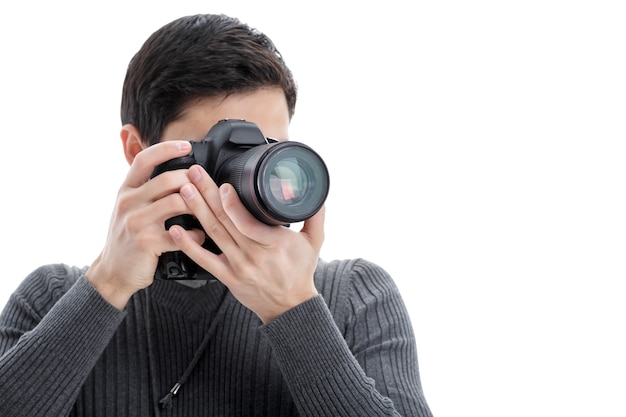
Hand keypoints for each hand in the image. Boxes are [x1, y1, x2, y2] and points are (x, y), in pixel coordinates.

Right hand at [86, 141, 203, 309]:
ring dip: (198, 206)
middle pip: (167, 179)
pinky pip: (180, 234)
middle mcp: (128, 202)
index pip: (144, 159)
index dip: (166, 148)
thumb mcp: (130, 208)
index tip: (186, 145)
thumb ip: (147, 190)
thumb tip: (179, 174)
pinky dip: (196, 235)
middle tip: (205, 187)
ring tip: (207, 212)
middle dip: (192, 181)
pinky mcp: (146, 242)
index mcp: (126, 190)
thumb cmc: (127, 237)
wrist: (112, 272)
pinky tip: (200, 236)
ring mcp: (136, 222)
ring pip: (176, 202)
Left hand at [169, 164, 324, 323]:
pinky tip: (175, 229)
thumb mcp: (315, 242)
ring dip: (196, 210)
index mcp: (274, 243)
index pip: (248, 223)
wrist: (289, 306)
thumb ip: (315, 215)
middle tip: (194, 174)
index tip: (223, 185)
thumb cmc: (300, 272)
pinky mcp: (226, 276)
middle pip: (225, 220)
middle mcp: (253, 254)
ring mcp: (237, 266)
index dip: (233, 204)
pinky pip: (203, 259)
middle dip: (207, 194)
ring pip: (212, 234)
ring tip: (184, 190)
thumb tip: (317, 193)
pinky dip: (187, 244)